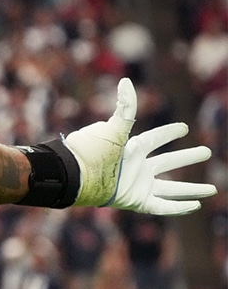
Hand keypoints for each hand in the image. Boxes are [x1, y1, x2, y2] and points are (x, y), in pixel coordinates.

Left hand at [64, 78, 216, 214]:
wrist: (75, 177)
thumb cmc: (92, 151)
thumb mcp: (113, 128)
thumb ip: (125, 107)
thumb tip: (126, 80)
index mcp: (131, 149)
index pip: (155, 139)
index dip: (169, 133)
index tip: (185, 128)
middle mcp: (137, 167)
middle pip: (169, 162)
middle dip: (187, 157)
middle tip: (207, 152)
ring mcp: (138, 185)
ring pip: (171, 188)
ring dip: (192, 189)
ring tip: (213, 189)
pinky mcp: (137, 201)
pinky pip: (163, 206)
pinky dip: (179, 207)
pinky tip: (196, 205)